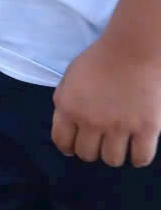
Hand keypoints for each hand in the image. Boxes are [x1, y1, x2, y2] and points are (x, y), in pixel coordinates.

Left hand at [51, 34, 160, 166]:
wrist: (132, 49)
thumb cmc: (99, 60)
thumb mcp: (69, 80)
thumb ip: (65, 103)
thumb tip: (66, 128)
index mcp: (68, 108)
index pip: (62, 142)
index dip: (68, 148)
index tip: (75, 147)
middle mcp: (90, 121)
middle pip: (87, 154)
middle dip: (92, 150)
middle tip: (100, 142)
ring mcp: (119, 126)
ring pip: (112, 160)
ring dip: (114, 155)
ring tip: (119, 144)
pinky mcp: (146, 128)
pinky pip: (141, 158)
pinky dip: (138, 158)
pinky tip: (137, 148)